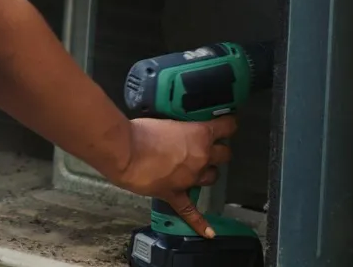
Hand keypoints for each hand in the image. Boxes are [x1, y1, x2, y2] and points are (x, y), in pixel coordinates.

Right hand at [106, 116, 237, 238]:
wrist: (125, 152)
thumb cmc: (141, 131)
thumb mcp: (166, 119)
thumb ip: (179, 126)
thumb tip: (179, 129)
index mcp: (200, 134)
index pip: (226, 127)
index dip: (228, 124)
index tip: (228, 123)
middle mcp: (201, 157)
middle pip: (224, 155)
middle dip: (219, 150)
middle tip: (211, 146)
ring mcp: (190, 178)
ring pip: (212, 177)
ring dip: (209, 172)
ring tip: (201, 168)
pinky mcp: (175, 194)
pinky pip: (190, 212)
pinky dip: (199, 223)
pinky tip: (209, 233)